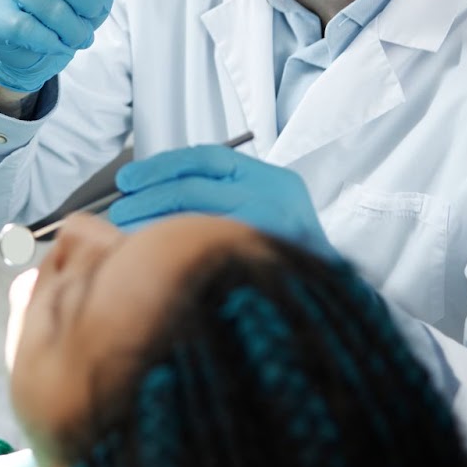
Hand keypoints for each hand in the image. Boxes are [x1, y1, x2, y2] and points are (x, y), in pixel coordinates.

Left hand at [107, 145, 334, 258]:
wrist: (345, 306)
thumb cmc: (294, 263)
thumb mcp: (271, 216)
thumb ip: (229, 200)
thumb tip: (157, 195)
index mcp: (278, 183)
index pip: (212, 159)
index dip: (164, 166)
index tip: (130, 180)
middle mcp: (279, 202)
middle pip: (198, 187)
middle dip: (151, 196)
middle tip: (121, 209)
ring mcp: (275, 235)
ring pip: (198, 220)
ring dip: (155, 224)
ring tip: (127, 233)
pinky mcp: (266, 266)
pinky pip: (208, 254)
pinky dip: (176, 252)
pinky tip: (154, 259)